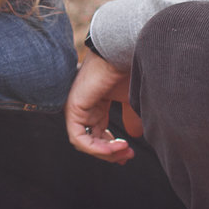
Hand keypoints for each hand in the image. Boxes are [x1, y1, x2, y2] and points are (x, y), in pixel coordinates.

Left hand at [65, 47, 135, 163]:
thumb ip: (132, 118)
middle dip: (111, 153)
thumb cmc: (128, 70)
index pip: (99, 134)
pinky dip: (96, 148)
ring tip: (124, 150)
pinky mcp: (73, 109)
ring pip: (85, 143)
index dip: (113, 148)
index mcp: (96, 104)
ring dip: (105, 152)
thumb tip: (135, 136)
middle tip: (128, 156)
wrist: (122, 53)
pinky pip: (78, 138)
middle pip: (92, 141)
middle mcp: (84, 107)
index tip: (129, 153)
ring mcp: (76, 108)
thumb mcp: (131, 99)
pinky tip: (114, 147)